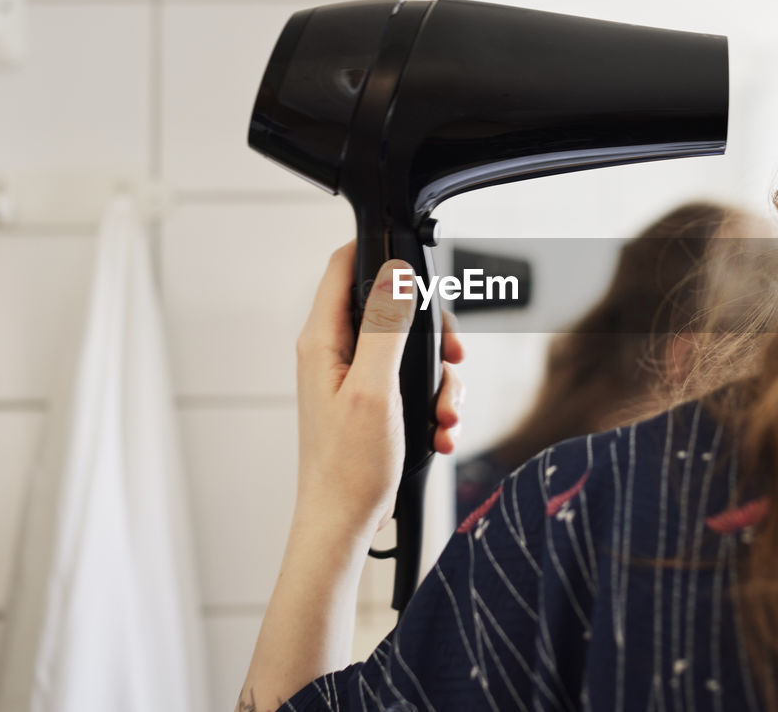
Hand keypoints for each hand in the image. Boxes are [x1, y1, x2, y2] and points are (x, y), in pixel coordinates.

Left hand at [293, 242, 465, 535]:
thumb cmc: (348, 468)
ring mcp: (354, 377)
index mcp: (324, 340)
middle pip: (392, 307)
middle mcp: (336, 352)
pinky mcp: (371, 401)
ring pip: (411, 349)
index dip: (380, 254)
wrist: (343, 523)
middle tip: (452, 358)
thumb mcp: (375, 389)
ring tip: (445, 414)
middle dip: (433, 334)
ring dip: (440, 379)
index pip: (344, 266)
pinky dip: (433, 405)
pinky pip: (412, 384)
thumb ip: (385, 327)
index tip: (419, 268)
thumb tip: (396, 274)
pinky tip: (439, 433)